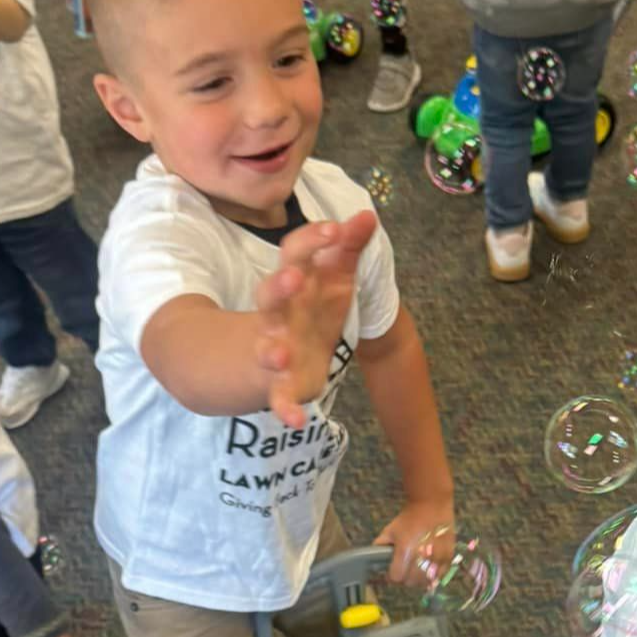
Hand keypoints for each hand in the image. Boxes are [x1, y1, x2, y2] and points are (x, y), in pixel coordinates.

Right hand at [256, 211, 376, 428]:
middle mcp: (279, 314)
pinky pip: (278, 398)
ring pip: (267, 347)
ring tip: (280, 355)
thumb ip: (348, 249)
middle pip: (271, 295)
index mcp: (295, 283)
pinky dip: (284, 409)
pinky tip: (296, 422)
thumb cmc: (312, 309)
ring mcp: (276, 348)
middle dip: (279, 287)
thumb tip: (368, 214)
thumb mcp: (333, 279)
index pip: (295, 254)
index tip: (334, 229)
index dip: (312, 241)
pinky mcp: (281, 385)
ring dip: (272, 351)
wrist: (281, 357)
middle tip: (292, 278)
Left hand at [373, 498, 453, 586]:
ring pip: (426, 582)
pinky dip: (433, 576)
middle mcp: (422, 558)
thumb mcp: (389, 531)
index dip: (391, 576)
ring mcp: (437, 559)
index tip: (392, 571)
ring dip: (419, 579)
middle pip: (411, 583)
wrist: (431, 505)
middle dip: (405, 578)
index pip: (396, 578)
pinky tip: (428, 568)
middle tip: (404, 569)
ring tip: (416, 569)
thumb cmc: (409, 518)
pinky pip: (439, 576)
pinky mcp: (448, 557)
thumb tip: (375, 561)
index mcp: (405, 552)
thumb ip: (379, 547)